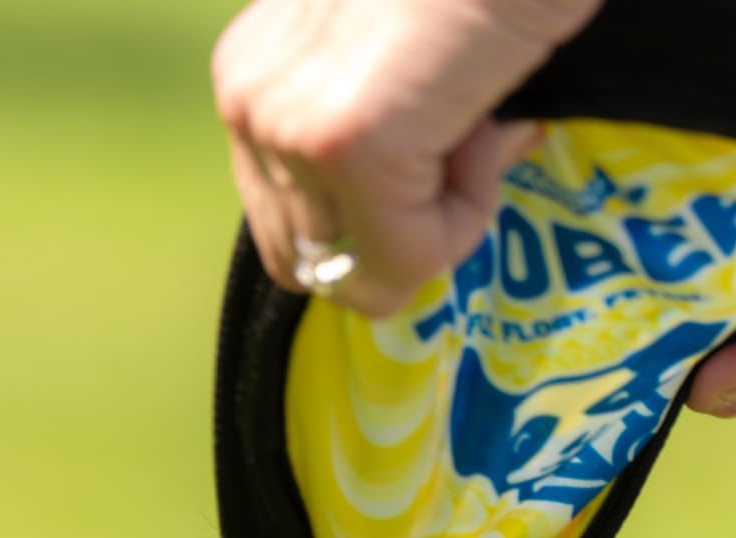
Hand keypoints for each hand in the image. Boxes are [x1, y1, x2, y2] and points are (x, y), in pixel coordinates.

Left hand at [214, 0, 599, 318]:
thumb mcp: (395, 64)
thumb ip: (377, 139)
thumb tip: (412, 225)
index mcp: (251, 80)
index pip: (296, 231)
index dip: (383, 215)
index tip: (439, 135)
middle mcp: (250, 105)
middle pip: (319, 269)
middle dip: (399, 235)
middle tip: (455, 144)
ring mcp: (289, 129)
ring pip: (370, 275)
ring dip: (443, 220)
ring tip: (472, 122)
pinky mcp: (343, 146)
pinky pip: (413, 260)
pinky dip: (470, 214)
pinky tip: (485, 125)